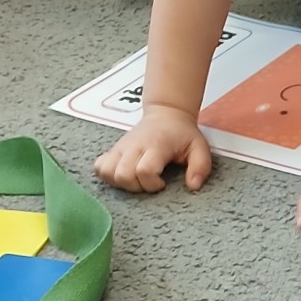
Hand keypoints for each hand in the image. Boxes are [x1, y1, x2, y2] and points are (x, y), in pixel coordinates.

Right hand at [94, 105, 212, 193]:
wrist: (166, 113)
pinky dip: (108, 175)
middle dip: (136, 186)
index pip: (144, 170)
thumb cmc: (182, 133)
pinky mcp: (112, 150)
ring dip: (121, 183)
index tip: (163, 183)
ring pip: (107, 172)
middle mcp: (134, 145)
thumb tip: (193, 186)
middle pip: (123, 175)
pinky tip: (124, 174)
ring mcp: (121, 147)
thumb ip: (201, 167)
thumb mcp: (199, 147)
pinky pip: (99, 167)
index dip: (152, 184)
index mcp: (156, 144)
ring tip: (137, 179)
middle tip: (150, 182)